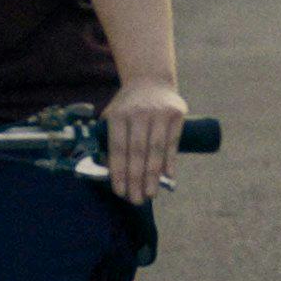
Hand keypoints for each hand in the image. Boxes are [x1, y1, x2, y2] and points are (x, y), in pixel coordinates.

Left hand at [101, 79, 188, 201]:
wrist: (151, 80)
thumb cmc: (128, 106)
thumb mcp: (112, 115)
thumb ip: (107, 139)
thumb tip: (104, 171)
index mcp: (118, 115)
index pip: (118, 148)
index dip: (119, 172)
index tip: (120, 192)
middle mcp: (138, 113)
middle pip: (137, 152)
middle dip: (136, 179)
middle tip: (136, 200)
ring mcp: (158, 113)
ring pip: (156, 150)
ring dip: (153, 175)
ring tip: (151, 194)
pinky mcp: (176, 114)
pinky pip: (173, 142)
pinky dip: (171, 160)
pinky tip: (169, 177)